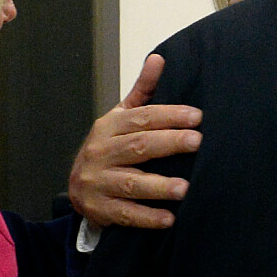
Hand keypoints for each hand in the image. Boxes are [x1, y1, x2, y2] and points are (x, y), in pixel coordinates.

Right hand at [68, 53, 201, 228]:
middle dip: (170, 144)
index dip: (169, 116)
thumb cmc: (109, 147)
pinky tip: (170, 219)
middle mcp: (101, 153)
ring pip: (132, 184)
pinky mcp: (100, 209)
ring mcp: (99, 182)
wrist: (78, 186)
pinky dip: (147, 218)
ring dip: (159, 186)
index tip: (197, 117)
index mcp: (109, 127)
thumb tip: (159, 58)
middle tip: (198, 143)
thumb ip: (143, 92)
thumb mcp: (120, 117)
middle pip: (139, 147)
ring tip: (186, 187)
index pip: (142, 118)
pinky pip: (126, 215)